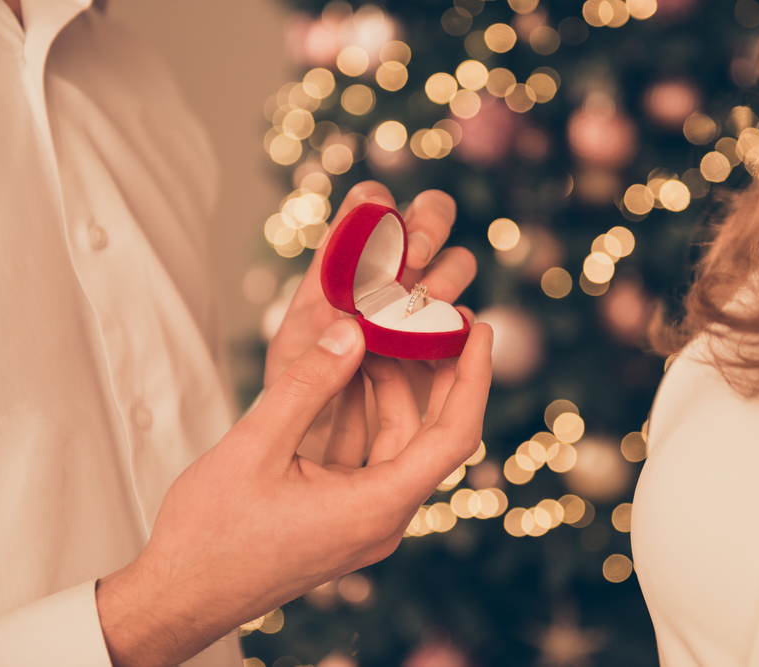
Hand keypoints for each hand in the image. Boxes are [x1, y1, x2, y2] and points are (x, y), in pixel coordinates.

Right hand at [96, 318, 492, 666]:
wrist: (176, 597)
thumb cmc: (210, 536)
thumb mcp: (257, 447)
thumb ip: (308, 385)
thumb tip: (351, 331)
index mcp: (377, 508)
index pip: (454, 436)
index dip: (475, 378)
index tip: (481, 331)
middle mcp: (382, 518)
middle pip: (430, 434)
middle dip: (433, 374)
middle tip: (430, 319)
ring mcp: (363, 520)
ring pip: (395, 442)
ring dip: (386, 390)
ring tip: (370, 336)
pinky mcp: (340, 517)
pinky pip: (365, 456)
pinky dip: (358, 414)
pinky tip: (341, 377)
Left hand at [264, 180, 476, 386]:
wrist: (322, 435)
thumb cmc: (298, 390)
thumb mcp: (291, 362)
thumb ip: (314, 340)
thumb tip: (352, 323)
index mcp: (346, 261)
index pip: (368, 204)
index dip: (376, 202)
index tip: (377, 214)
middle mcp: (391, 271)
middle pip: (429, 215)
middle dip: (430, 224)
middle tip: (414, 259)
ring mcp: (422, 302)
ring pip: (457, 264)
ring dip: (446, 278)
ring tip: (424, 312)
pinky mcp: (446, 341)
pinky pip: (467, 322)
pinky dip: (459, 328)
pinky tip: (438, 346)